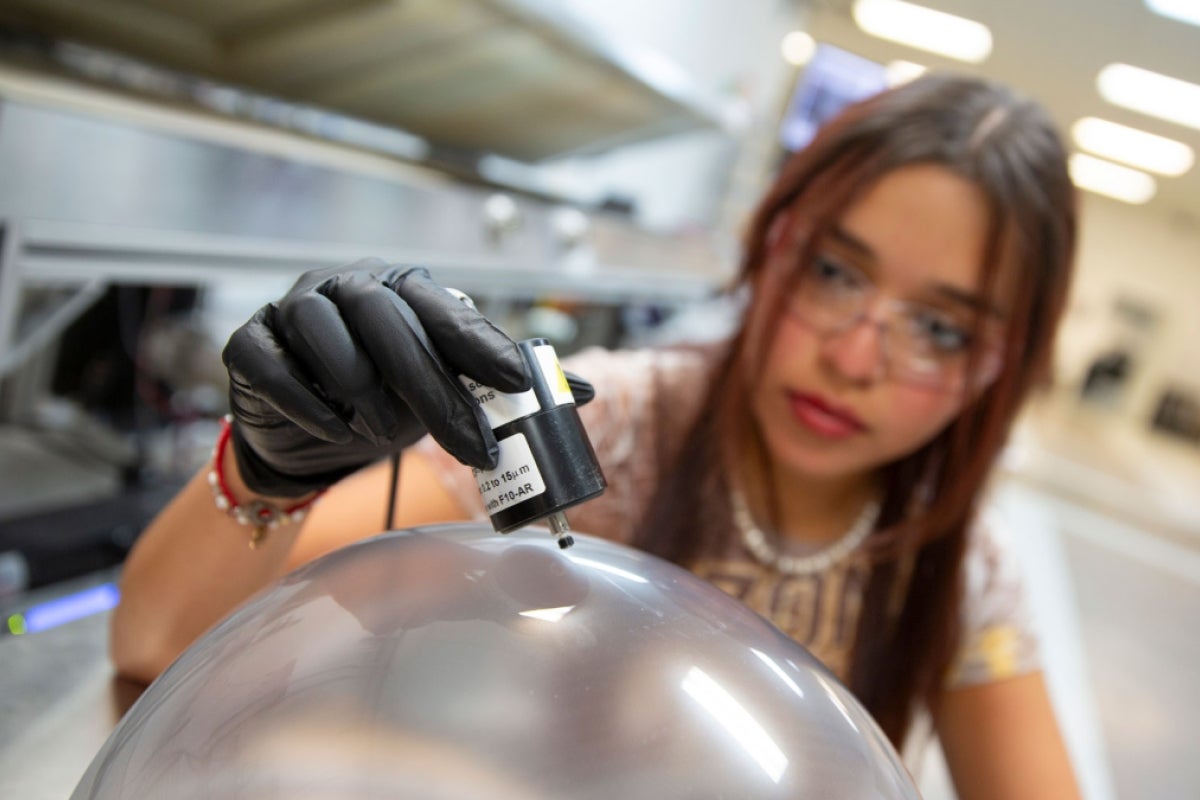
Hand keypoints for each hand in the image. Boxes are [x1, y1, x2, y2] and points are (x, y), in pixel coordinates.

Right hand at [222, 260, 529, 496]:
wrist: (308, 432)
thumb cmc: (385, 398)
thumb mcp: (445, 390)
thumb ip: (501, 384)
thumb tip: (584, 390)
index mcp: (402, 287)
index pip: (446, 311)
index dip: (483, 346)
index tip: (520, 383)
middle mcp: (346, 286)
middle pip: (389, 324)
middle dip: (433, 392)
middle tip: (471, 447)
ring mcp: (292, 307)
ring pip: (327, 336)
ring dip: (363, 394)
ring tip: (383, 433)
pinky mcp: (249, 342)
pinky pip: (274, 365)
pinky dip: (307, 403)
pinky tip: (334, 429)